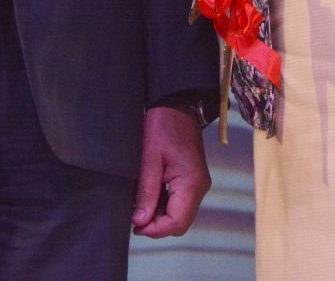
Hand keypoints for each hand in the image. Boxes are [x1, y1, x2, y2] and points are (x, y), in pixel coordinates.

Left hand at [131, 104, 210, 236]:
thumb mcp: (150, 159)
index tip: (135, 226)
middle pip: (180, 223)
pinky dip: (164, 206)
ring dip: (160, 216)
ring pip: (180, 216)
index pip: (176, 223)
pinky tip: (149, 196)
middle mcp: (199, 188)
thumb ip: (147, 192)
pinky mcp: (193, 181)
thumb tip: (140, 221)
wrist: (177, 105)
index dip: (155, 230)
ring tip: (140, 205)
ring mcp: (198, 184)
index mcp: (191, 183)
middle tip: (135, 217)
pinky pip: (180, 203)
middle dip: (157, 226)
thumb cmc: (164, 125)